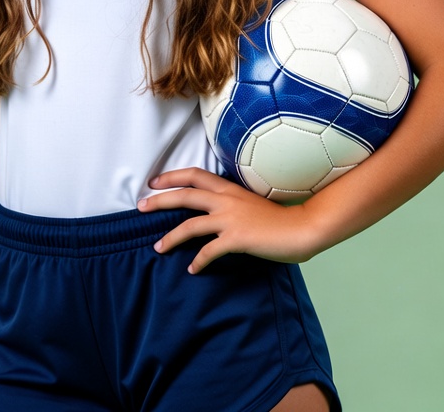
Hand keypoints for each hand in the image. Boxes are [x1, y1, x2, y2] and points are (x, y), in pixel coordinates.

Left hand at [137, 167, 325, 272]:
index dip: (173, 176)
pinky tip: (192, 269)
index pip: (195, 175)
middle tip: (140, 206)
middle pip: (185, 195)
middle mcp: (226, 199)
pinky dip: (198, 261)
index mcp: (229, 188)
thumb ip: (232, 202)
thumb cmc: (280, 217)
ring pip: (190, 225)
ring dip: (170, 237)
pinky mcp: (236, 238)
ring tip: (157, 247)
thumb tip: (216, 210)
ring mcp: (230, 219)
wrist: (302, 227)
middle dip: (159, 200)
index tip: (154, 182)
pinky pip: (209, 251)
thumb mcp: (251, 202)